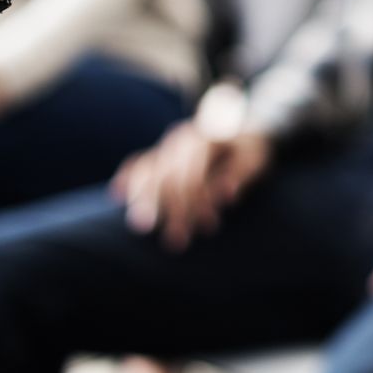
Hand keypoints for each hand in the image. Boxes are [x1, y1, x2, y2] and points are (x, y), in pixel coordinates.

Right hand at [111, 120, 272, 250]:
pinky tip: (117, 195)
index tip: (209, 227)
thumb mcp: (256, 161)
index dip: (198, 201)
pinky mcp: (160, 152)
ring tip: (139, 228)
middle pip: (168, 175)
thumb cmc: (252, 151)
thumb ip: (240, 176)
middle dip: (171, 211)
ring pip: (148, 170)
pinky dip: (128, 177)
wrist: (247, 130)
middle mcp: (182, 137)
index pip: (194, 172)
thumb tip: (226, 194)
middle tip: (175, 243)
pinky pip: (138, 162)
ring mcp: (168, 144)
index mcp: (207, 137)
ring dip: (143, 201)